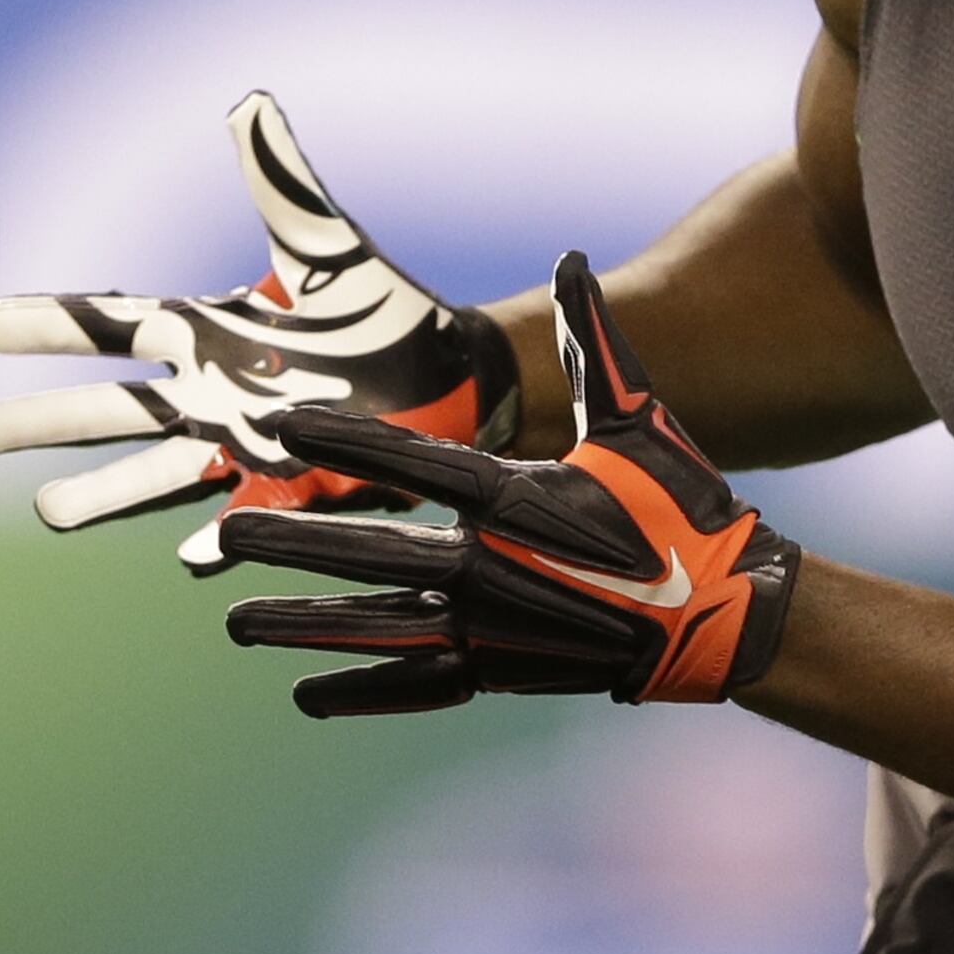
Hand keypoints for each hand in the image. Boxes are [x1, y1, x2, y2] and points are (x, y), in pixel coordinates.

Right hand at [0, 92, 517, 569]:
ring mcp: (243, 446)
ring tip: (46, 509)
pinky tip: (190, 554)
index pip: (111, 324)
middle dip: (43, 420)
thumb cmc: (383, 311)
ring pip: (157, 470)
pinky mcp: (290, 487)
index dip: (50, 325)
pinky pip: (246, 514)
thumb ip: (284, 183)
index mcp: (208, 331)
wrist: (452, 379)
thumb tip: (251, 102)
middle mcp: (211, 393)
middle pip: (111, 407)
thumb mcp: (328, 243)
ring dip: (105, 492)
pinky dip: (219, 534)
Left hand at [218, 252, 801, 716]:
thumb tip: (574, 259)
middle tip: (230, 537)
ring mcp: (494, 628)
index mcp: (520, 499)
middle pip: (371, 556)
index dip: (344, 443)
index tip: (283, 428)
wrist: (723, 612)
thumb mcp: (640, 417)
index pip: (411, 465)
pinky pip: (418, 683)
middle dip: (294, 547)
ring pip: (379, 629)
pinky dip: (363, 690)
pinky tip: (308, 693)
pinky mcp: (503, 671)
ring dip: (306, 628)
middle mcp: (494, 567)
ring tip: (238, 624)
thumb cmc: (679, 506)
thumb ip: (596, 343)